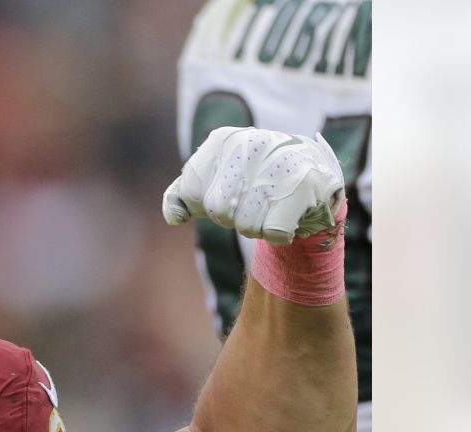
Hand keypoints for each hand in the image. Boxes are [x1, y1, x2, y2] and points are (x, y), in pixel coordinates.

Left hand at [162, 126, 344, 244]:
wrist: (313, 173)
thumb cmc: (254, 178)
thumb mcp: (215, 177)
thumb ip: (184, 193)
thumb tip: (174, 217)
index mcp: (222, 139)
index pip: (191, 192)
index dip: (206, 204)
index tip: (230, 191)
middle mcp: (250, 143)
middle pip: (217, 210)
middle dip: (233, 217)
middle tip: (255, 200)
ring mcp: (280, 162)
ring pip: (246, 225)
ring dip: (258, 226)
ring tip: (273, 204)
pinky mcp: (306, 184)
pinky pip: (274, 232)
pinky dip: (280, 234)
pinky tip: (290, 213)